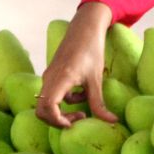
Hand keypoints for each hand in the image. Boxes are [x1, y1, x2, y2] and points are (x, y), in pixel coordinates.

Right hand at [35, 1, 117, 127]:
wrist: (84, 29)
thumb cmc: (91, 50)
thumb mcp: (96, 79)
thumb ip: (99, 103)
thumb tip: (111, 121)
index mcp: (60, 79)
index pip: (48, 107)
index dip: (58, 121)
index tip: (73, 124)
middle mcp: (49, 79)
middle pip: (41, 110)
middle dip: (58, 121)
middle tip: (78, 119)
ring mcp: (48, 77)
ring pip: (46, 103)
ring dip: (62, 112)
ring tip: (83, 108)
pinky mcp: (51, 75)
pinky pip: (51, 95)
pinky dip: (64, 101)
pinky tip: (81, 95)